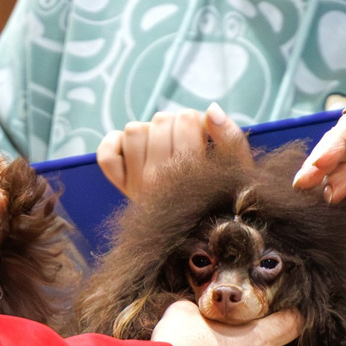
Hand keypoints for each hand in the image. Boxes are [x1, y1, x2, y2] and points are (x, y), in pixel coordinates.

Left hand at [98, 102, 249, 196]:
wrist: (204, 236)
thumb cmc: (224, 195)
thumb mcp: (239, 168)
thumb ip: (231, 136)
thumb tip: (211, 109)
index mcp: (191, 176)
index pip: (186, 120)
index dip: (197, 121)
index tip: (203, 136)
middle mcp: (160, 182)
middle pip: (160, 121)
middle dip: (175, 124)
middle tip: (186, 141)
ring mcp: (137, 186)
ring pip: (133, 131)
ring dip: (149, 132)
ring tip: (164, 146)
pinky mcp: (122, 188)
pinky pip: (106, 155)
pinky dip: (115, 144)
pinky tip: (136, 149)